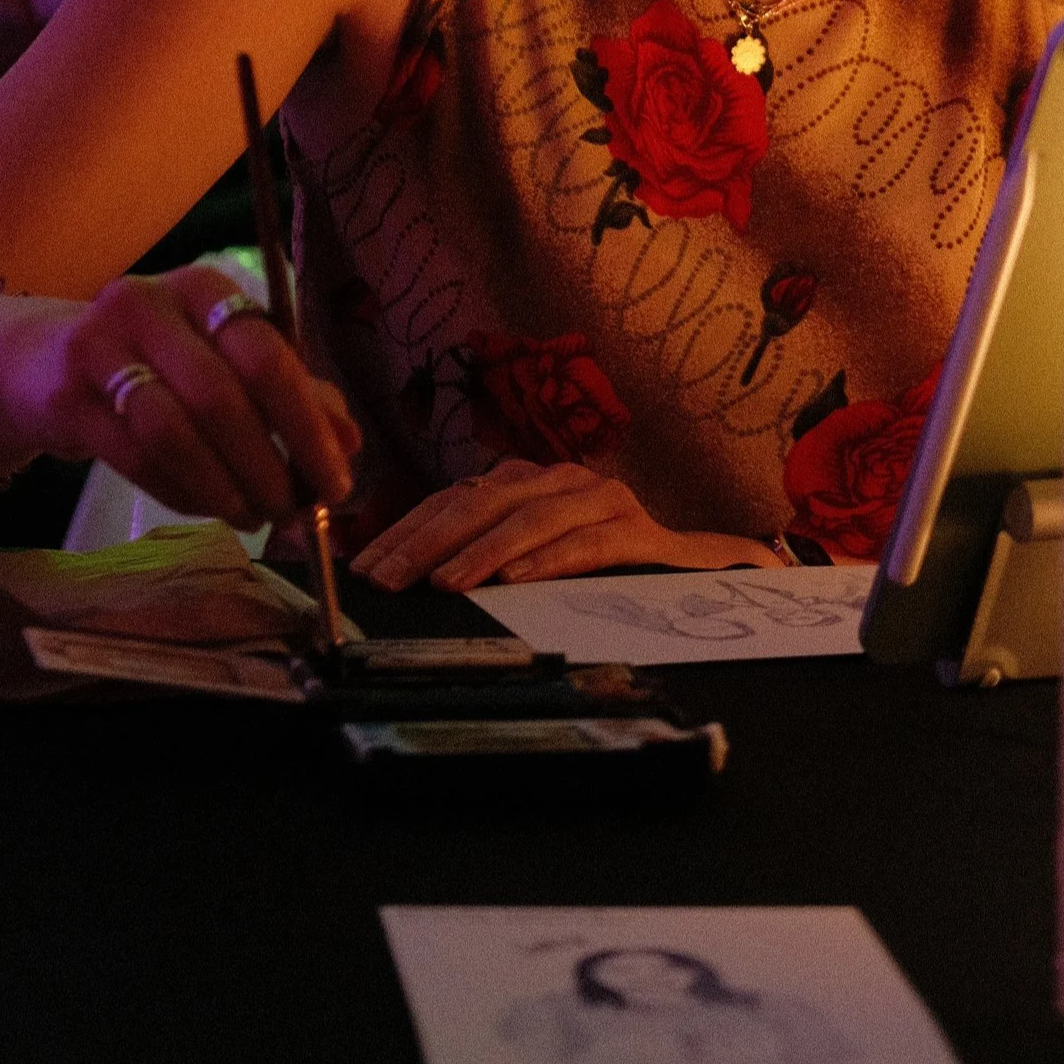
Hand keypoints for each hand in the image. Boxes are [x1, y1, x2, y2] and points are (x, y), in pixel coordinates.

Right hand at [12, 265, 359, 532]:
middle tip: (293, 512)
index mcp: (205, 288)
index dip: (308, 425)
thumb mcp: (221, 358)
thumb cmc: (154, 360)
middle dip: (268, 465)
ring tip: (252, 517)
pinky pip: (133, 457)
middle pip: (222, 395)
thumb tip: (349, 440)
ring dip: (222, 486)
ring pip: (174, 431)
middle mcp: (150, 305)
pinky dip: (179, 492)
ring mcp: (99, 347)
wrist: (38, 360)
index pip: (268, 355)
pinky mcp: (64, 397)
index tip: (337, 483)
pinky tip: (206, 508)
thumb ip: (288, 391)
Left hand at [351, 459, 770, 591]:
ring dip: (482, 552)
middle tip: (386, 580)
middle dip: (428, 541)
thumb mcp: (529, 559)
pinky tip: (514, 583)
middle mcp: (562, 480)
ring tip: (443, 584)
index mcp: (529, 481)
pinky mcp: (640, 532)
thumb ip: (478, 555)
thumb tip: (397, 576)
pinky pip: (589, 544)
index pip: (455, 500)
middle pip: (484, 502)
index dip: (407, 530)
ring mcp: (604, 500)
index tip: (365, 567)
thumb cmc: (598, 574)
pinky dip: (549, 561)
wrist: (698, 575)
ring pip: (532, 518)